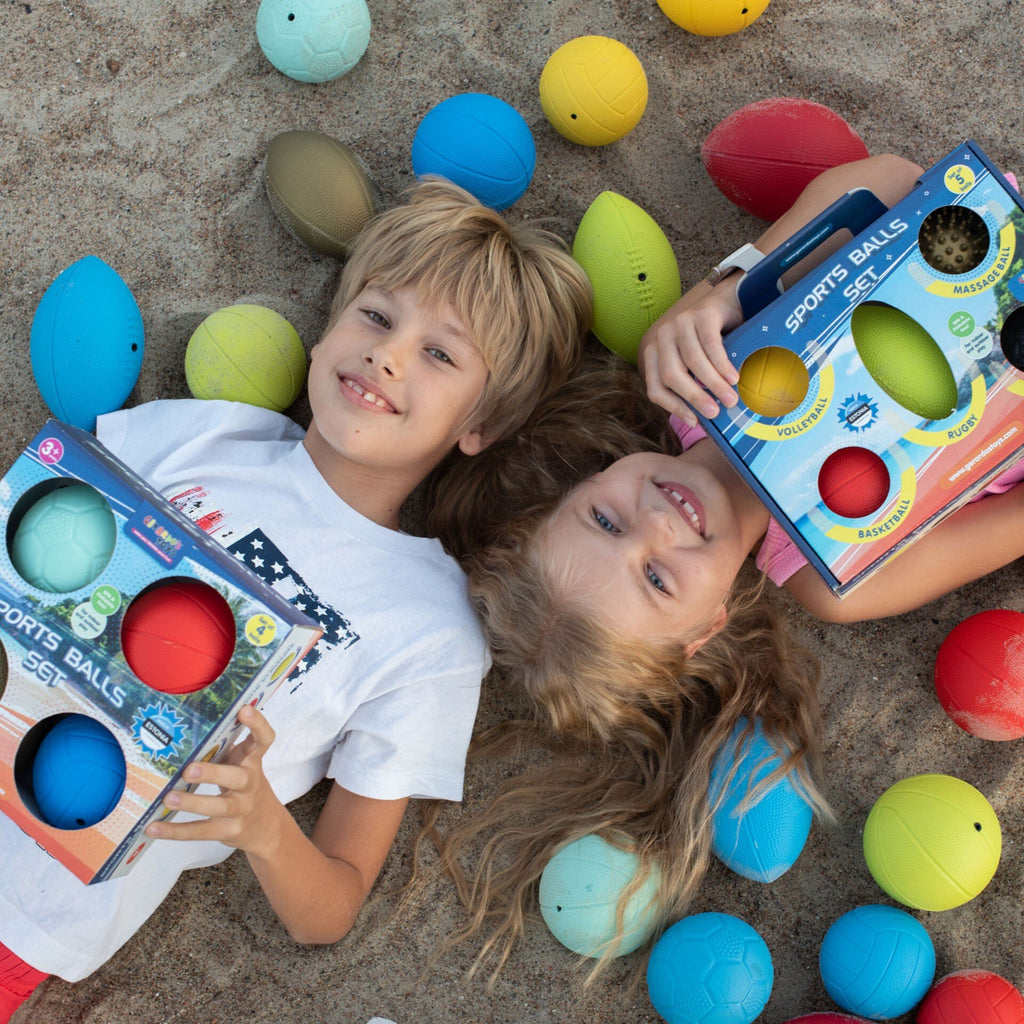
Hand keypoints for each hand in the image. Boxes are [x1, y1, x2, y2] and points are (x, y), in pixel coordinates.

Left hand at [146, 704, 284, 858]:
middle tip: (189, 770)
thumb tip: (183, 729)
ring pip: (219, 807)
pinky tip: (154, 827)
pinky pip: (201, 831)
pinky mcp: (228, 830)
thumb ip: (223, 748)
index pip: (264, 739)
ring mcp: (241, 809)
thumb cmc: (244, 786)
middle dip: (214, 773)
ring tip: (168, 799)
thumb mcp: (241, 764)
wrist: (265, 826)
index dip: (257, 724)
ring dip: (193, 803)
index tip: (244, 709)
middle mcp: (250, 784)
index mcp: (252, 761)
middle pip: (239, 778)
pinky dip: (176, 831)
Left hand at [638, 281, 744, 425]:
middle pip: (672, 375)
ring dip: (713, 384)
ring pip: (692, 361)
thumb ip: (689, 383)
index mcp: (654, 353)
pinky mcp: (701, 314)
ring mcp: (680, 323)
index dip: (673, 407)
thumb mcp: (693, 362)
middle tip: (715, 413)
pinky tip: (733, 378)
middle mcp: (663, 336)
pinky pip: (710, 346)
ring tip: (730, 399)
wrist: (726, 301)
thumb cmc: (709, 340)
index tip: (694, 421)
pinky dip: (722, 365)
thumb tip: (700, 420)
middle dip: (694, 397)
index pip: (655, 387)